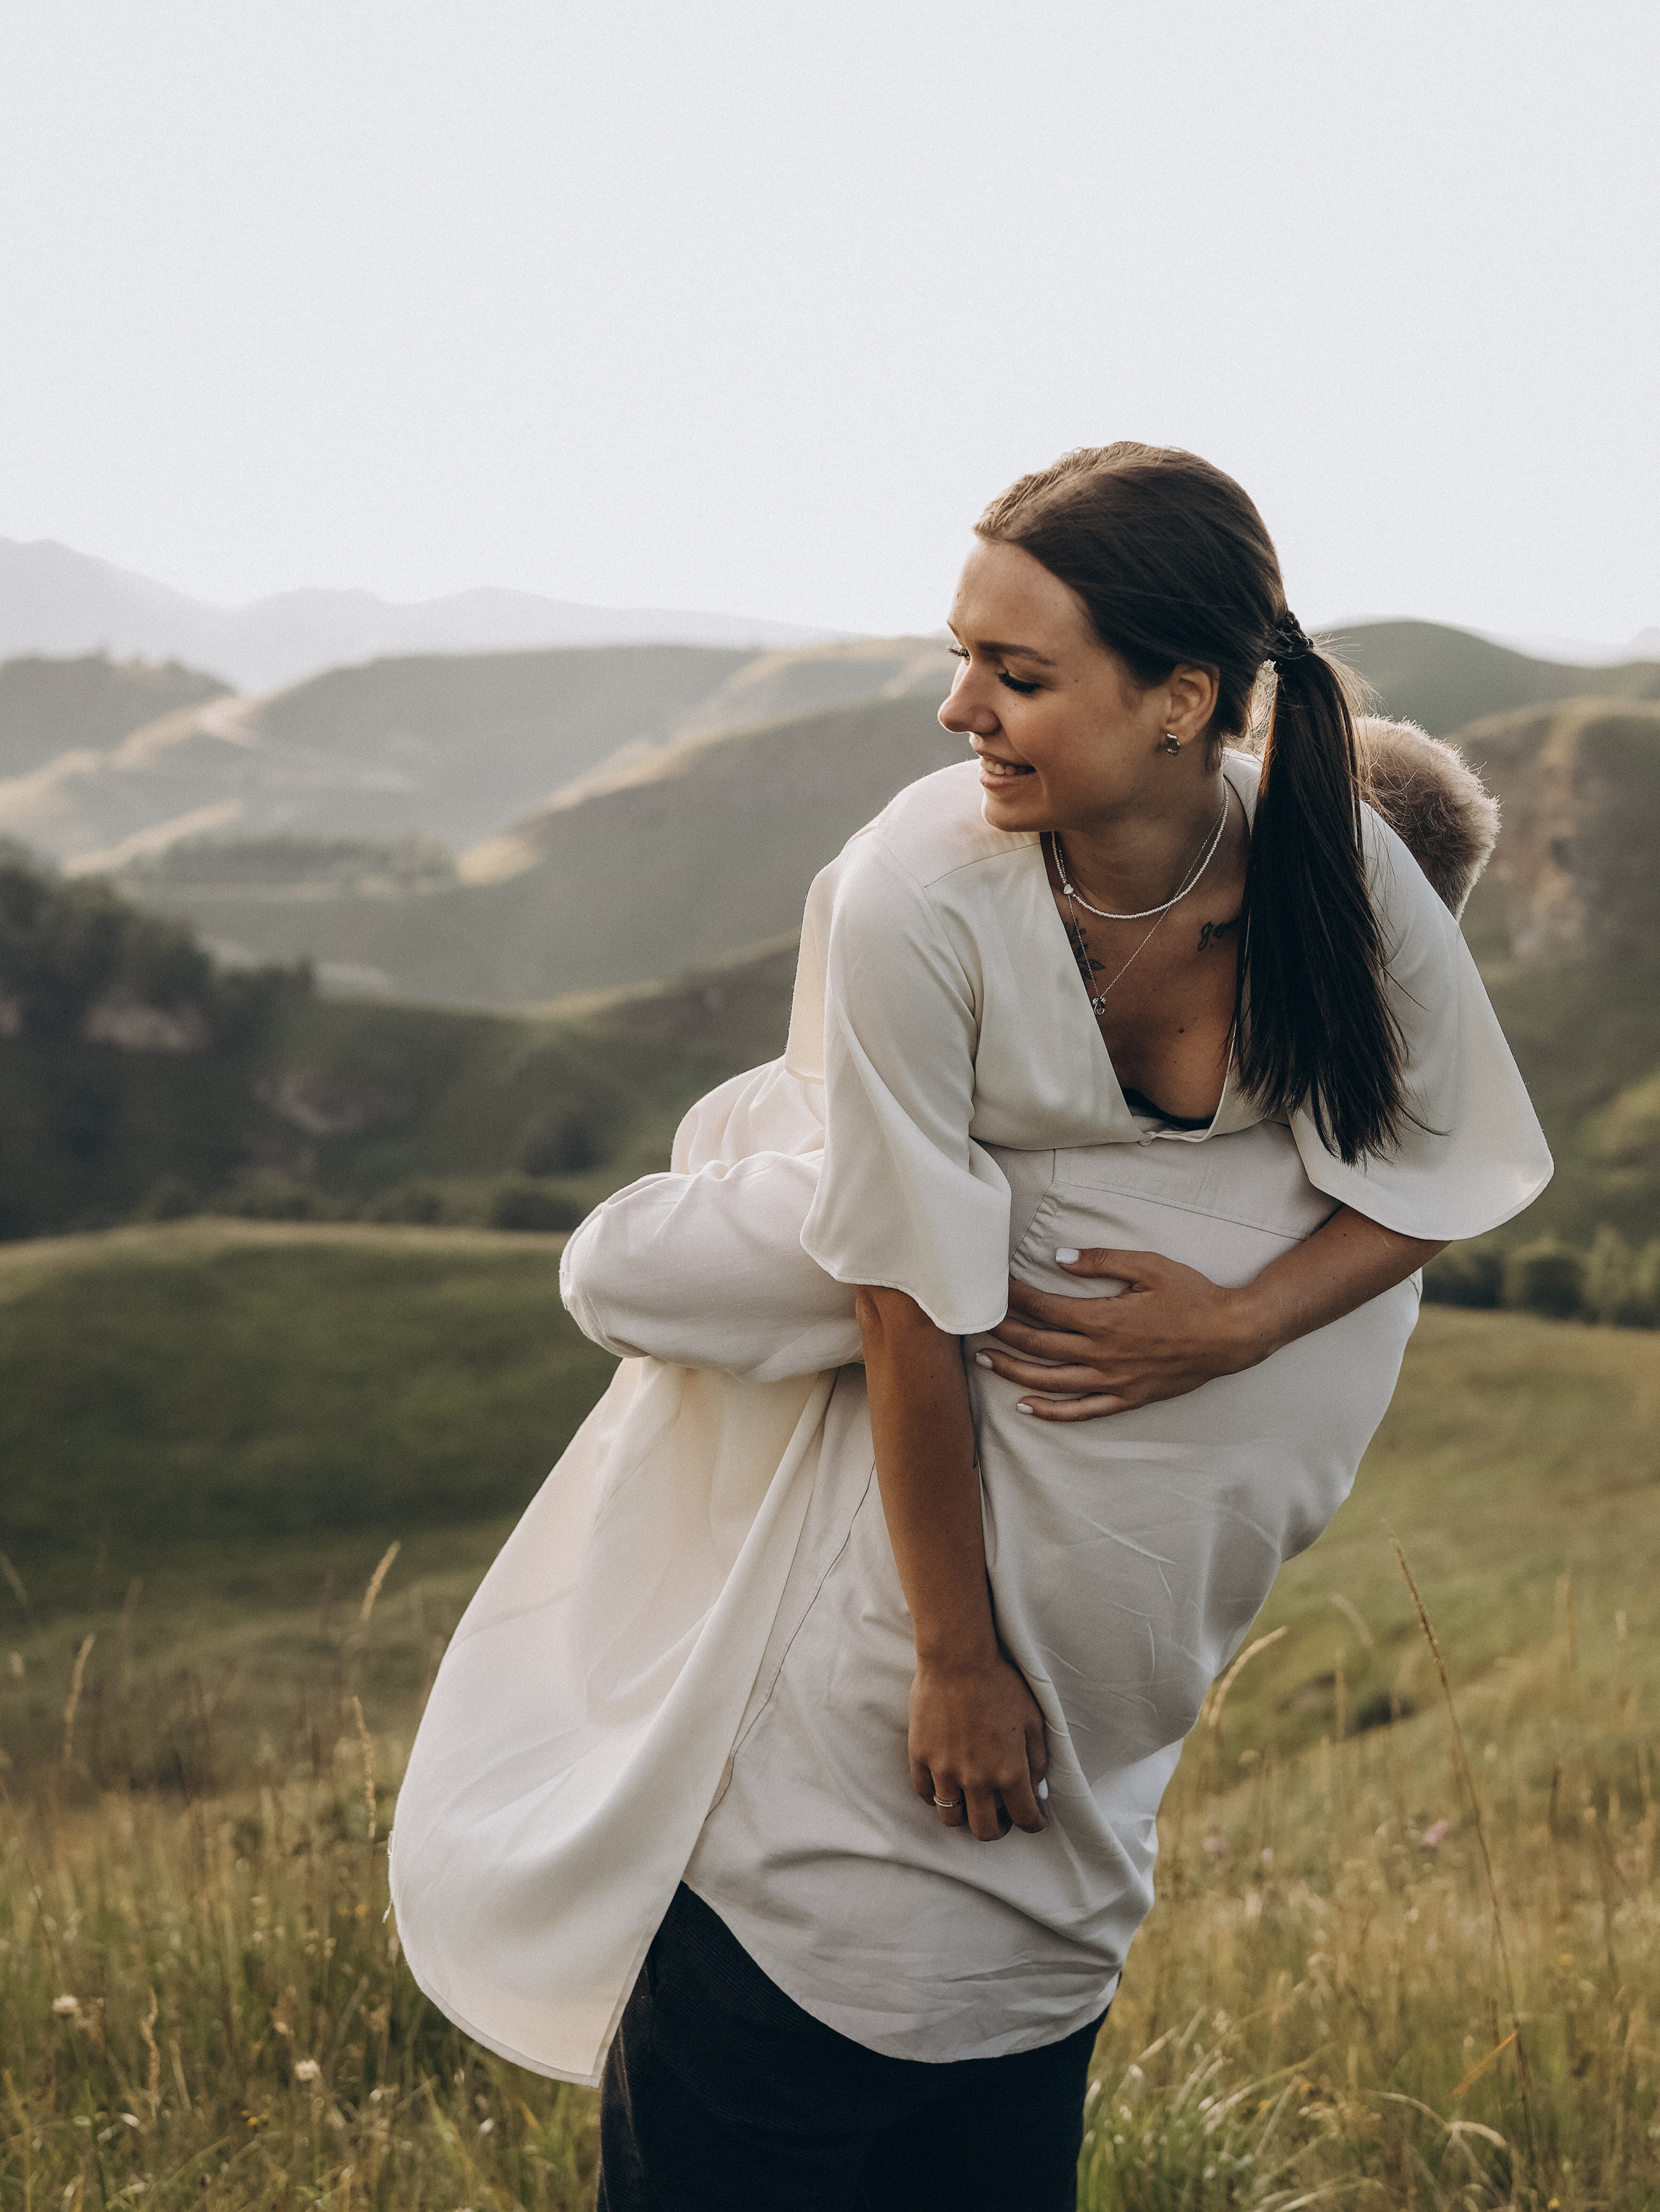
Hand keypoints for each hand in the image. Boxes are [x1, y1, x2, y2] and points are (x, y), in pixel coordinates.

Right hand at [909, 1648, 1048, 1840]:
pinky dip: (936, 1796)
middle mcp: (977, 1780)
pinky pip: (925, 1794)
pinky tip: (946, 1784)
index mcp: (1009, 1772)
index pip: (1024, 1819)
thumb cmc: (1001, 1684)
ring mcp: (944, 1771)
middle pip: (985, 1831)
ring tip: (971, 1802)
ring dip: (965, 1816)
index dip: (1034, 1824)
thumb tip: (1038, 1790)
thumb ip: (1038, 1760)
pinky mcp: (920, 1757)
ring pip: (951, 1819)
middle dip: (998, 1829)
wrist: (958, 1658)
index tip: (1034, 1819)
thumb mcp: (1034, 1719)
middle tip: (1002, 1817)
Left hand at [974, 1248, 1265, 1420]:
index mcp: (1103, 1318)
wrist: (1231, 1334)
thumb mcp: (1148, 1266)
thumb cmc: (1192, 1295)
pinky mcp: (1127, 1397)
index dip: (1015, 1299)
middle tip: (975, 1325)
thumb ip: (1099, 1261)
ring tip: (985, 1362)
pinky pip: (1082, 1410)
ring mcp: (1113, 1380)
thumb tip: (1057, 1258)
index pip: (1044, 1309)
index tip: (995, 1289)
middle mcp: (1101, 1353)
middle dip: (1003, 1335)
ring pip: (1051, 1381)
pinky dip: (1051, 1412)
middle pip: (1038, 1347)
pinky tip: (1026, 1407)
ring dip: (1013, 1372)